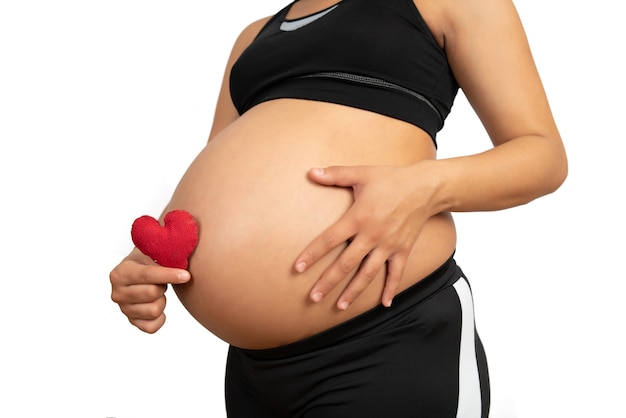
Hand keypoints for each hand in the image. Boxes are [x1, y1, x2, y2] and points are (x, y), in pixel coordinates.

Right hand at [110, 249, 190, 332]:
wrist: (139, 269)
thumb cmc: (148, 260)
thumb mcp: (151, 252)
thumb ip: (163, 253)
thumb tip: (183, 253)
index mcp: (120, 273)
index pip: (147, 275)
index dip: (169, 275)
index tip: (186, 275)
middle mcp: (118, 293)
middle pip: (153, 293)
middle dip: (163, 286)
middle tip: (161, 281)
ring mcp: (124, 309)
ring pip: (154, 311)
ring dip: (162, 301)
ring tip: (158, 291)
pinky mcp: (132, 321)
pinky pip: (152, 327)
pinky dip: (160, 318)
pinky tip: (158, 304)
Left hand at [295, 164, 435, 309]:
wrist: (426, 187)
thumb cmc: (391, 178)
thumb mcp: (361, 173)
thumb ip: (335, 174)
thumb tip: (310, 172)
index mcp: (358, 218)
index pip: (329, 239)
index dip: (312, 254)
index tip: (298, 268)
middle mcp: (372, 235)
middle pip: (345, 264)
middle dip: (328, 282)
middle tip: (313, 297)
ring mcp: (388, 245)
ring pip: (367, 274)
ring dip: (353, 292)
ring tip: (340, 307)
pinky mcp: (403, 250)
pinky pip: (396, 273)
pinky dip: (390, 289)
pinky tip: (384, 304)